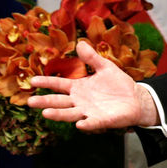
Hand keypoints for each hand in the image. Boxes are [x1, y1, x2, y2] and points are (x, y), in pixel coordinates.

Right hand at [27, 40, 158, 130]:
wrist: (135, 98)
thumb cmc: (118, 84)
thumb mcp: (105, 67)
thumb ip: (92, 58)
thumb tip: (80, 43)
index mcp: (79, 87)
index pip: (59, 84)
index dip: (47, 82)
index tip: (33, 80)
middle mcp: (80, 101)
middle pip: (59, 102)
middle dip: (46, 102)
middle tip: (31, 101)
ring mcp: (89, 112)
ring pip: (70, 114)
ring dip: (59, 114)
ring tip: (46, 113)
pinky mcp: (101, 120)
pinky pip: (92, 122)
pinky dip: (86, 124)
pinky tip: (79, 124)